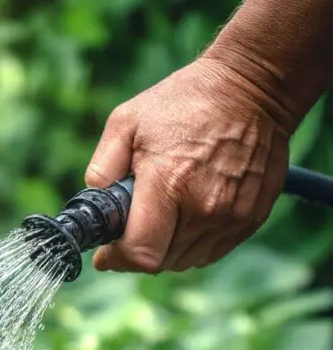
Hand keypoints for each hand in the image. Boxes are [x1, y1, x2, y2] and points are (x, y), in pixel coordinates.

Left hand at [86, 56, 290, 272]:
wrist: (253, 88)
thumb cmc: (185, 102)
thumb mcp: (127, 121)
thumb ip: (103, 168)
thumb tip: (96, 205)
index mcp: (169, 184)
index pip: (140, 253)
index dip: (118, 259)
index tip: (107, 252)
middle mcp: (204, 208)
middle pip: (161, 262)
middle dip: (141, 248)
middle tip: (136, 223)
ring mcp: (231, 217)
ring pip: (185, 261)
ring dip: (168, 247)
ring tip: (166, 212)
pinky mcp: (251, 219)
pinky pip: (211, 252)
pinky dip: (194, 242)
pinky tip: (190, 212)